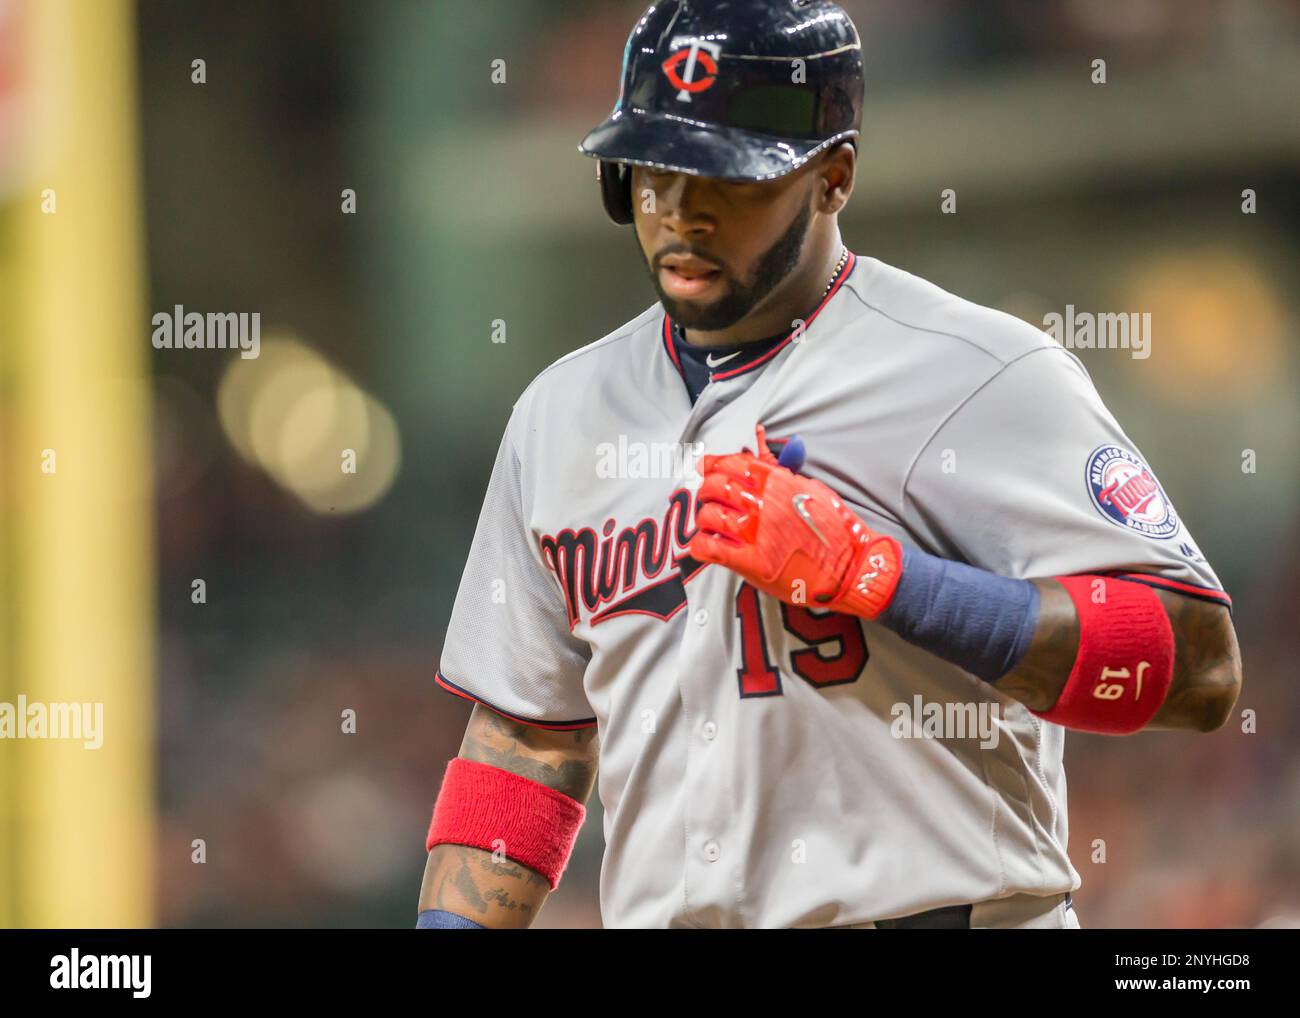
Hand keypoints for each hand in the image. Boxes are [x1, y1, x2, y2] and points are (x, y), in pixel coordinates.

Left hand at [688, 426, 902, 618]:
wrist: (853, 569)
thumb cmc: (838, 531)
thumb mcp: (814, 490)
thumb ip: (785, 474)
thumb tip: (762, 456)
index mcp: (779, 484)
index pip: (734, 464)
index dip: (714, 464)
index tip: (704, 467)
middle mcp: (765, 505)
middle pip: (716, 486)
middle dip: (706, 490)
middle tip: (707, 497)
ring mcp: (756, 534)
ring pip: (709, 515)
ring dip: (705, 518)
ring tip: (710, 523)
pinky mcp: (751, 563)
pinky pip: (710, 548)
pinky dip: (700, 545)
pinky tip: (703, 545)